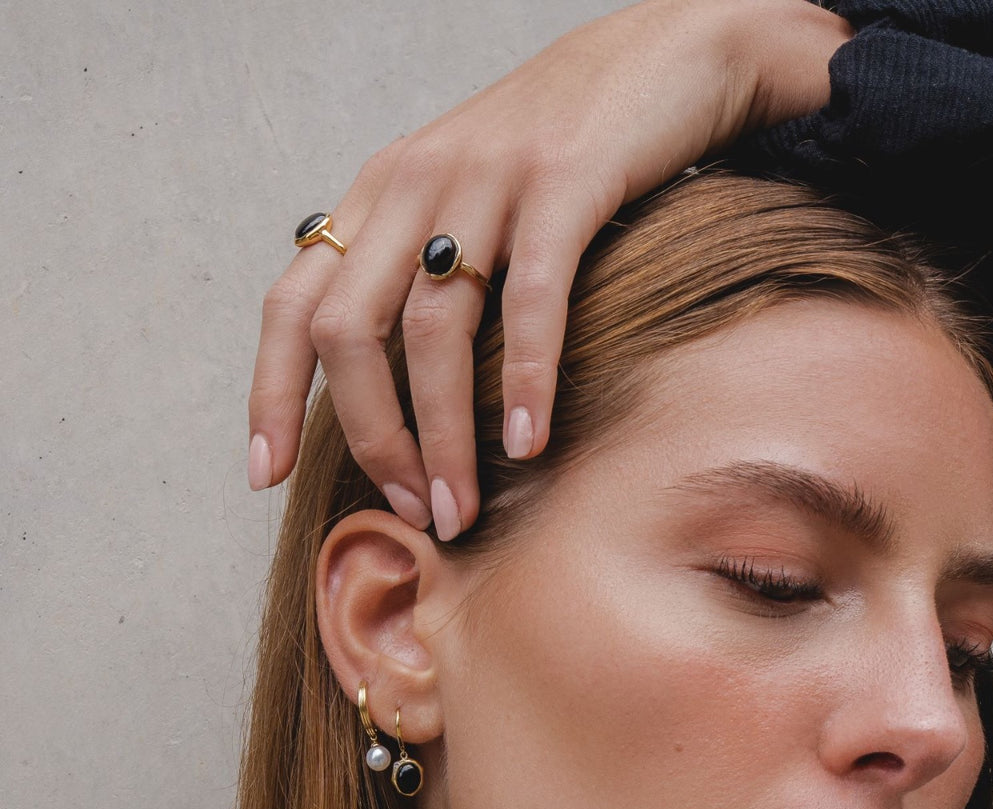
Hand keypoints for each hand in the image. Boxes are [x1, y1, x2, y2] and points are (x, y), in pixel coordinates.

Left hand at [246, 0, 850, 537]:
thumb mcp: (466, 195)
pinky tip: (529, 442)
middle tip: (408, 508)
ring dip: (443, 435)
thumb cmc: (564, 145)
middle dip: (370, 436)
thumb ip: (421, 263)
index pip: (293, 302)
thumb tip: (395, 375)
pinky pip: (530, 299)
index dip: (269, 394)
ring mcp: (487, 179)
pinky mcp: (565, 182)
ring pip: (435, 330)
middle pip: (349, 331)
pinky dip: (525, 379)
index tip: (264, 476)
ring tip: (459, 505)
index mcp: (380, 192)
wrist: (665, 52)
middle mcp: (415, 182)